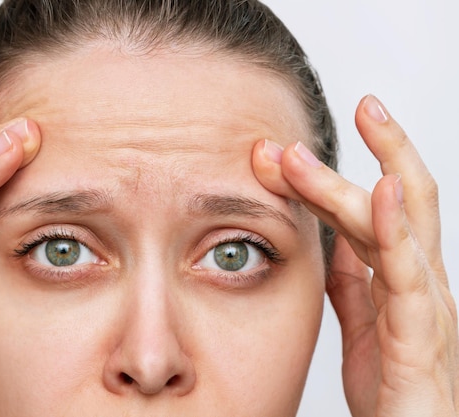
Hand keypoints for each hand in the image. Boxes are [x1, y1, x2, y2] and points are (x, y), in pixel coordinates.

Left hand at [252, 95, 457, 416]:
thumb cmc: (392, 385)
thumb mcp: (362, 321)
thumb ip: (351, 281)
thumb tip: (334, 242)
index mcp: (402, 274)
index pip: (371, 207)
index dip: (332, 174)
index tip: (290, 147)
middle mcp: (419, 279)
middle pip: (399, 197)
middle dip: (376, 148)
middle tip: (328, 118)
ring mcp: (424, 303)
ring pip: (394, 224)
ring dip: (346, 182)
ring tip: (312, 147)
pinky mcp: (420, 335)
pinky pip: (408, 274)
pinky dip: (394, 228)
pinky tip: (382, 191)